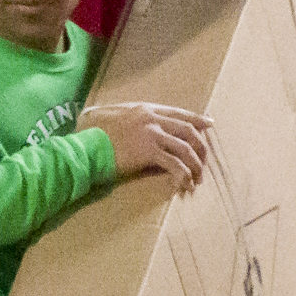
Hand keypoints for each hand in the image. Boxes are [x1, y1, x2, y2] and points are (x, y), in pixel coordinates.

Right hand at [83, 101, 212, 185]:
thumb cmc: (94, 133)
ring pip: (186, 149)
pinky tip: (183, 185)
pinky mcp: (148, 151)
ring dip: (195, 167)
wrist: (85, 143)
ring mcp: (151, 134)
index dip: (198, 119)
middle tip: (204, 165)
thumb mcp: (116, 117)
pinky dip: (183, 176)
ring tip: (196, 181)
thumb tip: (142, 127)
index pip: (180, 113)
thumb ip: (133, 119)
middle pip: (189, 131)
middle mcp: (152, 119)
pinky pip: (175, 164)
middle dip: (202, 149)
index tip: (210, 125)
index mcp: (146, 109)